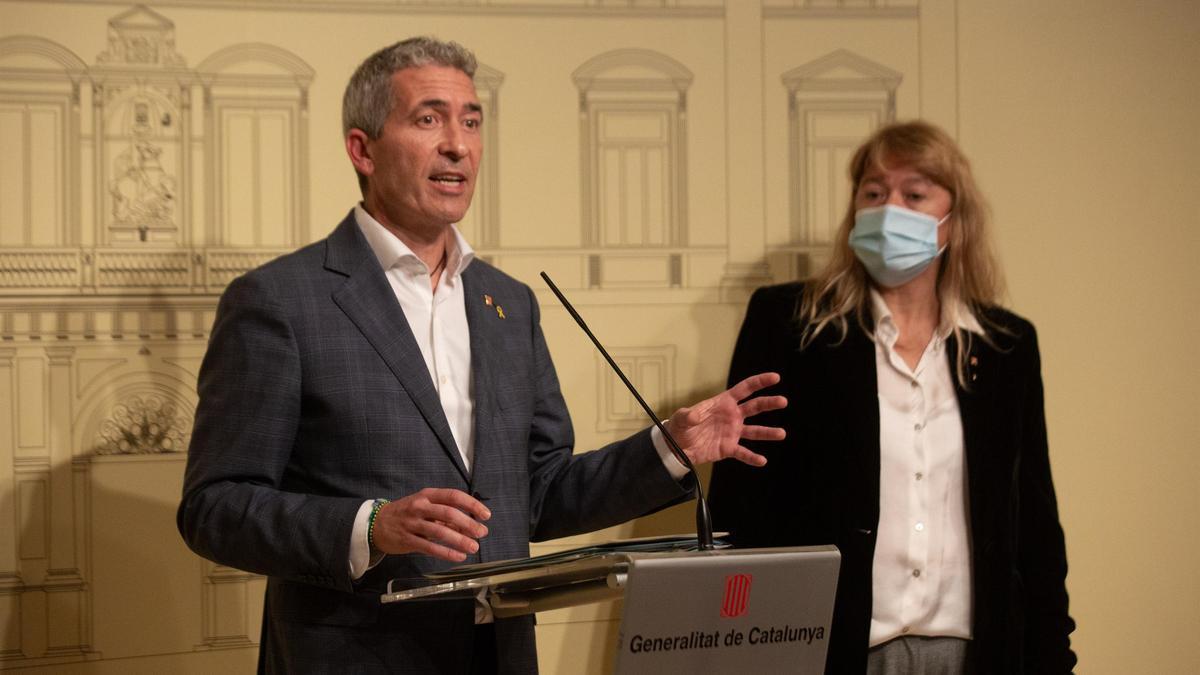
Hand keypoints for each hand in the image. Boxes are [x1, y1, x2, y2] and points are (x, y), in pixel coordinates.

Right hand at [370, 488, 490, 561]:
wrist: (376, 523)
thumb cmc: (406, 513)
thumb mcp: (425, 507)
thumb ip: (445, 515)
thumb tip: (470, 525)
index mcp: (427, 495)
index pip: (454, 496)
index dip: (472, 505)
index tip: (485, 515)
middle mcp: (420, 507)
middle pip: (449, 513)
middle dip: (468, 523)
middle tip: (482, 533)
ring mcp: (412, 523)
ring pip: (440, 531)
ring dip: (459, 540)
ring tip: (474, 547)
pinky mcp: (407, 540)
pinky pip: (430, 547)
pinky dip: (446, 553)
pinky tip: (458, 556)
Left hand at [663, 372, 785, 467]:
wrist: (678, 447)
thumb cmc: (681, 426)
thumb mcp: (681, 417)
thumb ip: (689, 415)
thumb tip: (694, 417)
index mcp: (724, 402)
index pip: (745, 389)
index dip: (760, 382)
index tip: (775, 378)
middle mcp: (732, 416)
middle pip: (755, 407)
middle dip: (769, 403)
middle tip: (783, 401)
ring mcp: (732, 432)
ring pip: (755, 431)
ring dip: (768, 432)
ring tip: (781, 433)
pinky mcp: (729, 448)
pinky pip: (743, 453)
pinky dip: (752, 457)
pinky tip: (762, 460)